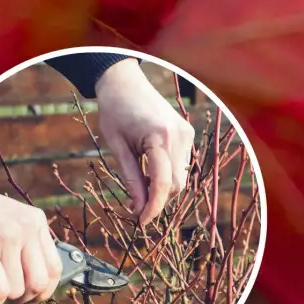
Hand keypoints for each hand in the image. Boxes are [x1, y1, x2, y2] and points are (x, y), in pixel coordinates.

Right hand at [0, 170, 61, 303]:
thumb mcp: (8, 221)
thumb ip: (25, 245)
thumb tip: (38, 286)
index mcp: (35, 221)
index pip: (55, 268)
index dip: (45, 290)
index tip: (30, 296)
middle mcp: (25, 228)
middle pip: (40, 283)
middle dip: (23, 298)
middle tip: (5, 295)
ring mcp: (6, 237)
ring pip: (17, 290)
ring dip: (0, 299)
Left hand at [94, 59, 195, 225]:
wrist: (124, 82)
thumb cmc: (114, 111)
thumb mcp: (116, 147)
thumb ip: (131, 178)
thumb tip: (138, 208)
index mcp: (159, 137)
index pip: (162, 183)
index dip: (153, 207)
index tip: (142, 222)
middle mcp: (179, 136)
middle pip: (176, 184)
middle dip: (158, 199)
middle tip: (136, 206)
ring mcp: (187, 134)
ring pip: (181, 177)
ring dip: (163, 187)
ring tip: (141, 184)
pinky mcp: (188, 133)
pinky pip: (182, 164)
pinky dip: (169, 173)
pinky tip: (152, 169)